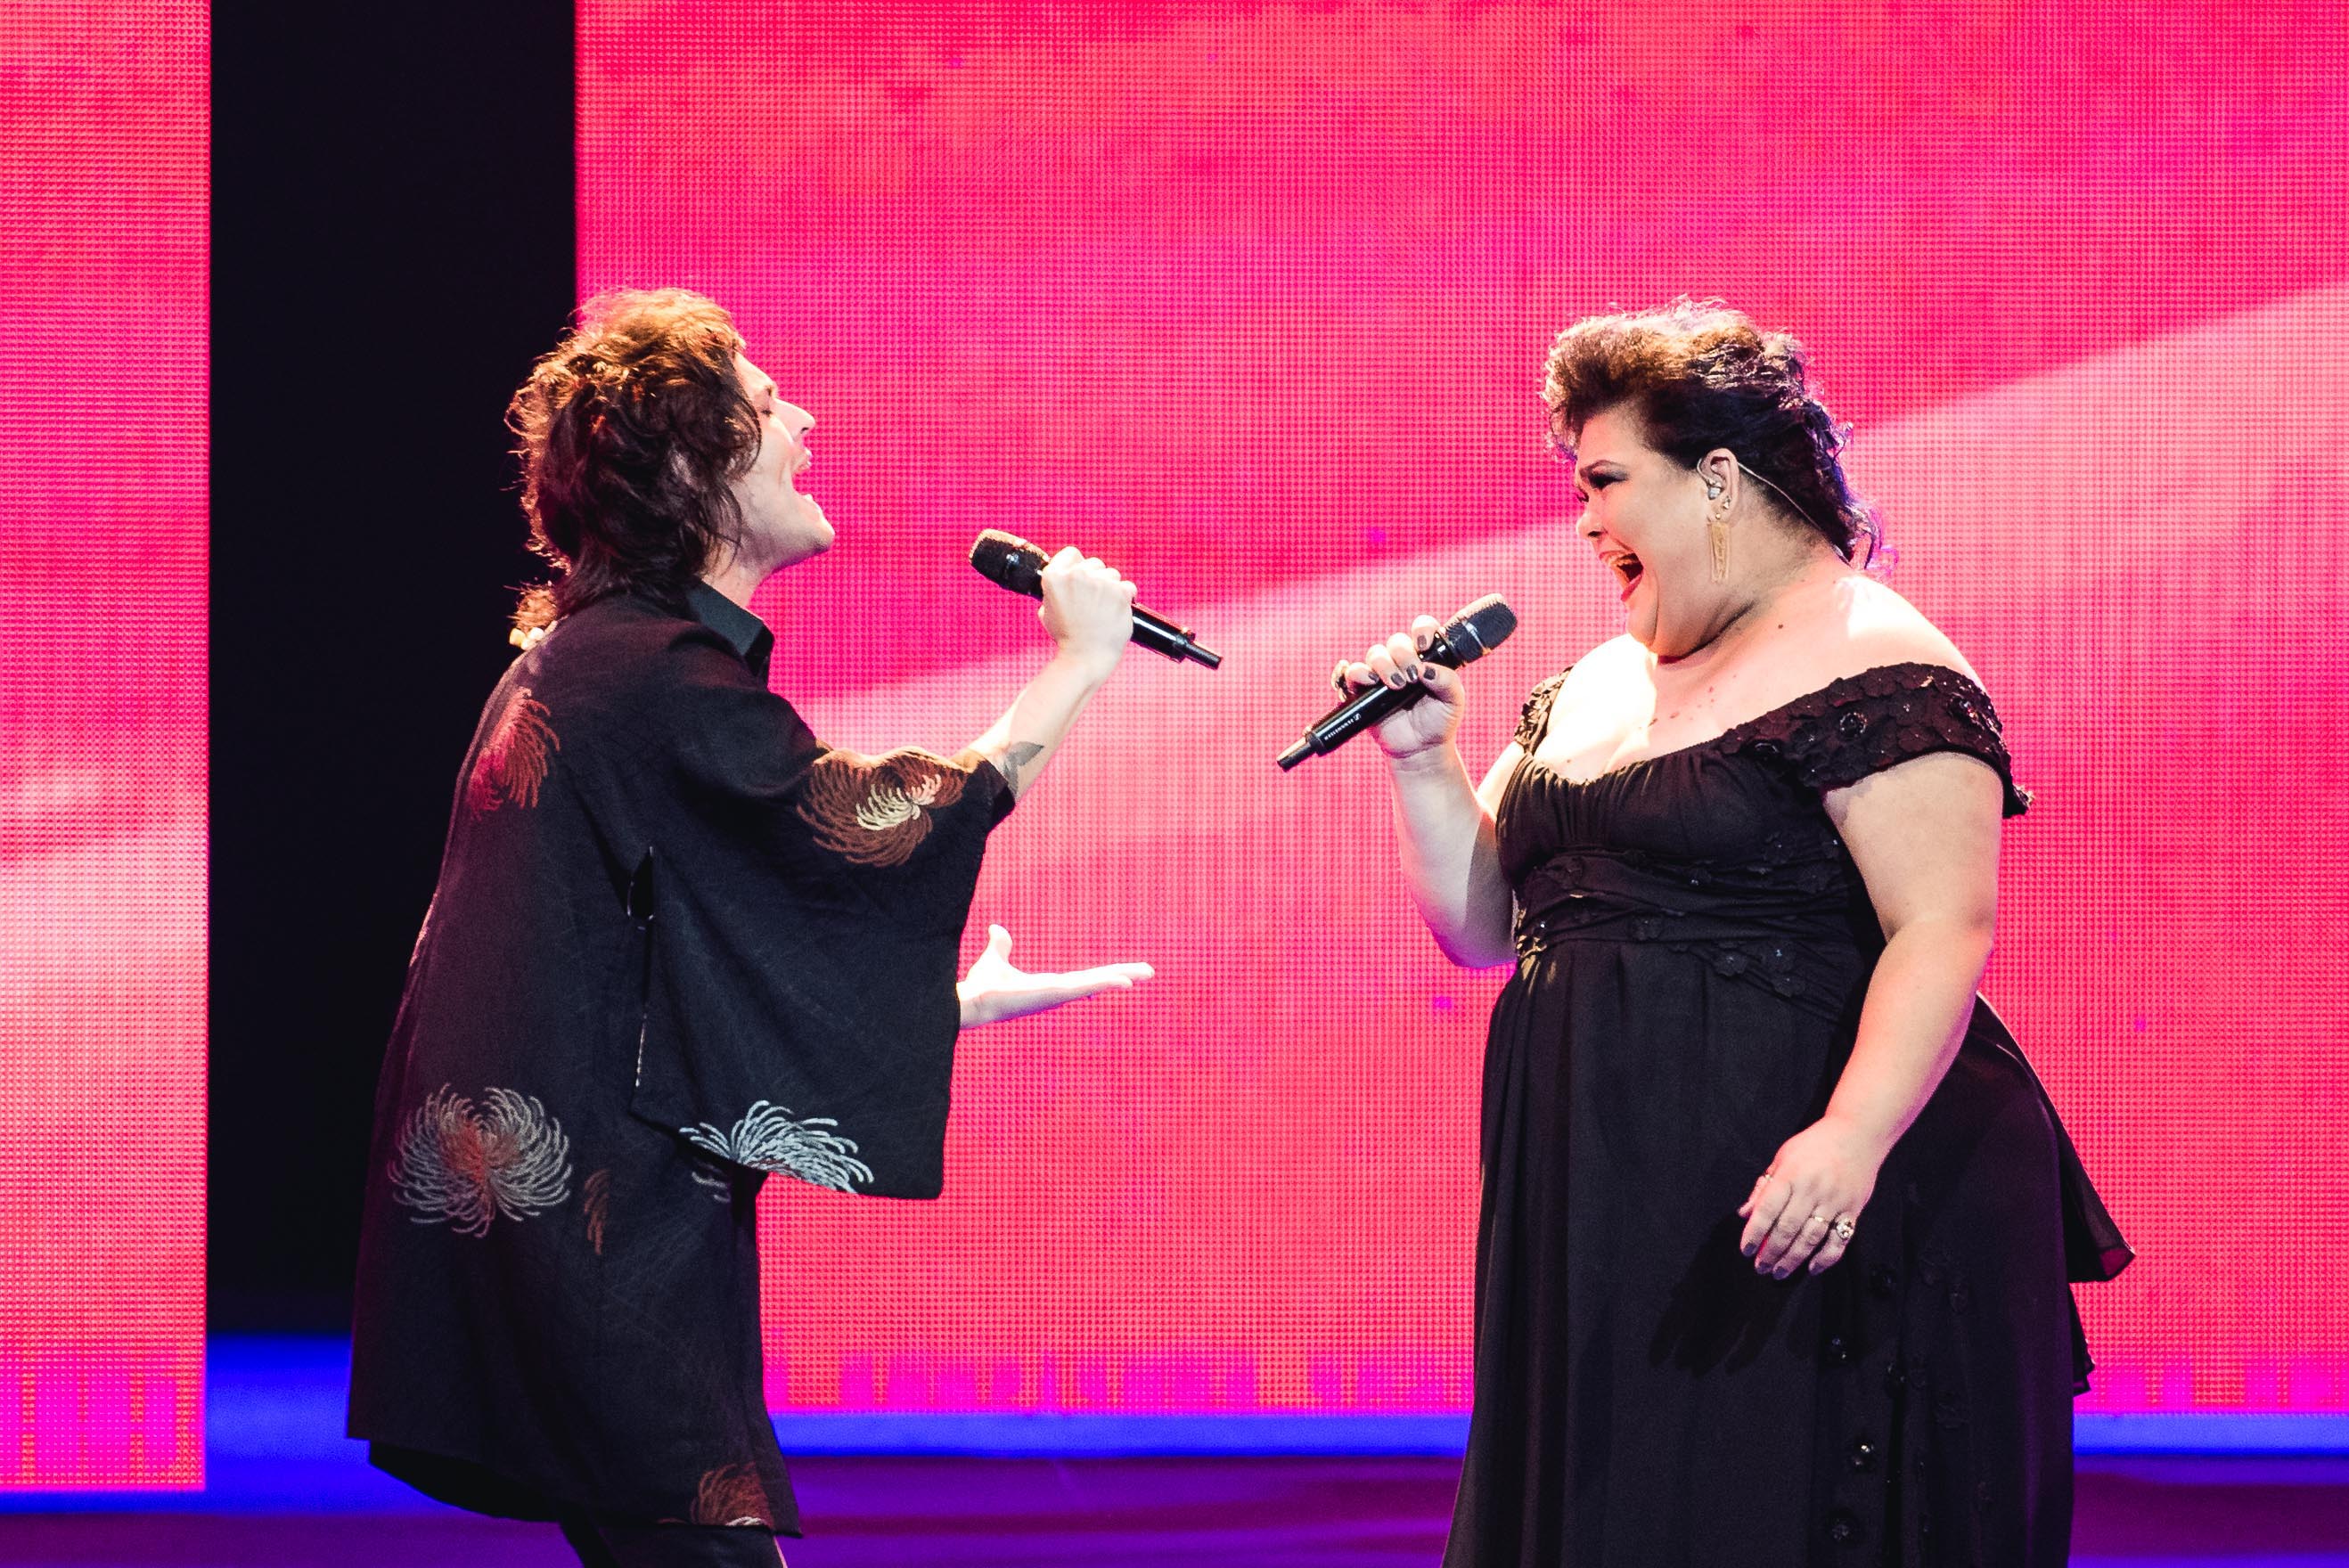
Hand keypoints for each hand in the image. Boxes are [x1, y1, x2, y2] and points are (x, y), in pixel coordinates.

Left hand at [956, 924, 1154, 1028]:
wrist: (974, 1001)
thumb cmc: (982, 987)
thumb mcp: (995, 958)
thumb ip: (1001, 945)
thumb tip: (996, 929)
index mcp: (1049, 985)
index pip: (1084, 979)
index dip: (1104, 976)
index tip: (1122, 976)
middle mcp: (1059, 992)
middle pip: (1098, 981)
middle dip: (1123, 975)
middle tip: (1148, 972)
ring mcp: (1059, 995)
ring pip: (1098, 983)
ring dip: (1123, 977)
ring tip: (1147, 973)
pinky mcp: (1055, 995)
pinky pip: (1086, 987)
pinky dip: (1107, 983)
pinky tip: (1125, 982)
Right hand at [1038, 546, 1136, 679]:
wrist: (1085, 657)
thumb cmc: (1067, 636)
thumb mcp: (1047, 609)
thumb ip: (1056, 589)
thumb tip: (1066, 576)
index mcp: (1054, 577)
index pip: (1071, 553)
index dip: (1077, 565)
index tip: (1081, 578)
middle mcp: (1077, 575)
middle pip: (1094, 563)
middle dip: (1096, 579)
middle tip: (1093, 601)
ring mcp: (1100, 582)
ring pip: (1112, 574)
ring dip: (1111, 589)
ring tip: (1103, 610)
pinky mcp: (1120, 592)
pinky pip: (1128, 587)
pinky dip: (1126, 598)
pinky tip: (1116, 611)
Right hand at [1336, 615, 1463, 762]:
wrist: (1422, 748)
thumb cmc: (1440, 721)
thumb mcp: (1453, 700)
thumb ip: (1447, 680)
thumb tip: (1426, 669)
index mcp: (1426, 657)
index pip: (1421, 628)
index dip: (1422, 629)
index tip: (1425, 644)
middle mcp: (1402, 662)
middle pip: (1395, 642)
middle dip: (1403, 655)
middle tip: (1411, 678)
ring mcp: (1382, 675)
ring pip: (1374, 654)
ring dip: (1383, 666)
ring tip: (1395, 685)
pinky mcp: (1363, 692)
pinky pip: (1349, 674)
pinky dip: (1350, 673)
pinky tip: (1365, 681)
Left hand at [1736, 1116, 1886, 1277]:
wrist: (1857, 1135)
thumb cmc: (1816, 1144)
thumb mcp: (1783, 1157)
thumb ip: (1764, 1186)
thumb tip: (1744, 1213)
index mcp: (1790, 1175)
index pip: (1767, 1210)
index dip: (1754, 1233)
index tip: (1745, 1250)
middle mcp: (1812, 1190)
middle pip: (1787, 1229)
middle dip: (1771, 1252)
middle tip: (1761, 1267)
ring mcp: (1834, 1202)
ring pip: (1811, 1238)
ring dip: (1793, 1259)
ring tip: (1780, 1272)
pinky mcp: (1853, 1210)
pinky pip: (1839, 1240)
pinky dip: (1826, 1258)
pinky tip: (1813, 1268)